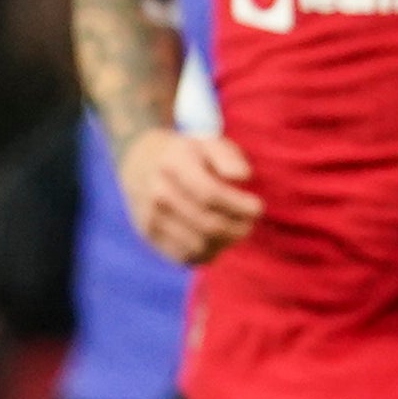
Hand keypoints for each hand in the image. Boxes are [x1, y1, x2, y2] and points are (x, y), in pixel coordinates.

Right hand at [119, 128, 261, 264]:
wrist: (139, 163)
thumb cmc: (186, 154)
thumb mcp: (207, 142)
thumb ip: (228, 156)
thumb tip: (244, 177)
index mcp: (173, 165)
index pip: (210, 194)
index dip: (239, 206)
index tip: (258, 207)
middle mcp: (158, 193)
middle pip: (207, 224)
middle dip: (238, 228)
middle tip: (250, 223)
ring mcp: (150, 218)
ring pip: (199, 245)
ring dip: (226, 242)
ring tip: (237, 230)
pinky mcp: (150, 237)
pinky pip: (186, 256)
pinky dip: (209, 252)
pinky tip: (218, 239)